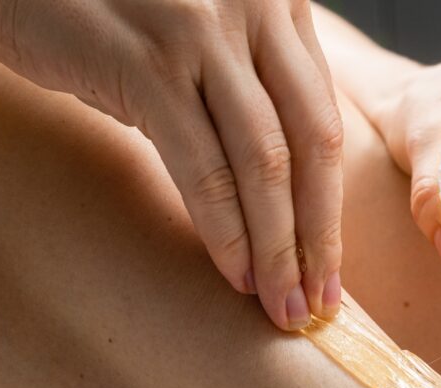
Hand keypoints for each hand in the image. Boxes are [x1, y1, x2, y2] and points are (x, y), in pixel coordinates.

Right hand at [0, 0, 343, 329]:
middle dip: (318, 236)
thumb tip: (286, 191)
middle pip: (311, 144)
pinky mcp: (148, 66)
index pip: (323, 118)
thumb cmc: (109, 18)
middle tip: (317, 304)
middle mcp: (254, 8)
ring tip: (281, 305)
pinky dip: (226, 231)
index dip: (330, 202)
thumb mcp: (200, 36)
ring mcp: (202, 34)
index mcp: (277, 1)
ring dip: (278, 248)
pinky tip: (236, 274)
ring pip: (264, 164)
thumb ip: (248, 85)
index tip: (328, 266)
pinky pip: (203, 169)